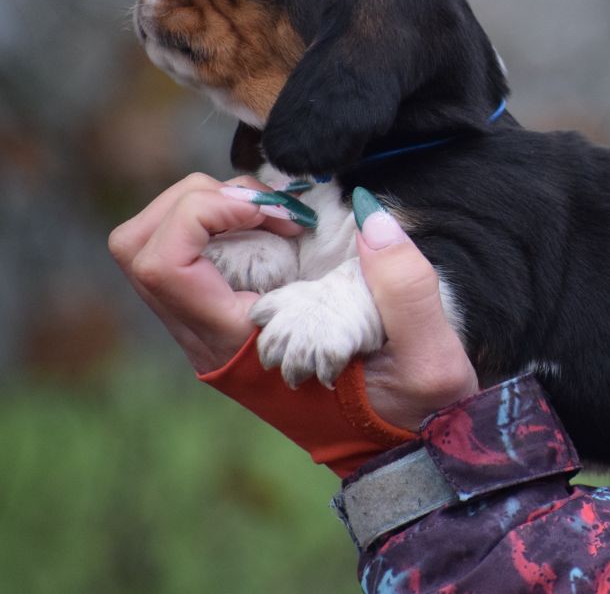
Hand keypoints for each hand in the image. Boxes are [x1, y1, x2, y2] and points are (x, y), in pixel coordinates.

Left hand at [109, 176, 476, 475]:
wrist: (400, 448)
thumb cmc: (414, 412)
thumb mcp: (431, 358)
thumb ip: (407, 285)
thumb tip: (372, 213)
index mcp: (244, 353)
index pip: (162, 267)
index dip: (204, 213)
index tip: (278, 212)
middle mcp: (211, 344)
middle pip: (138, 248)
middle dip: (198, 201)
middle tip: (274, 207)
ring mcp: (212, 332)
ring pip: (154, 247)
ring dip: (210, 210)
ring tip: (282, 216)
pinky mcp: (226, 320)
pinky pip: (187, 256)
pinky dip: (225, 223)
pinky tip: (284, 230)